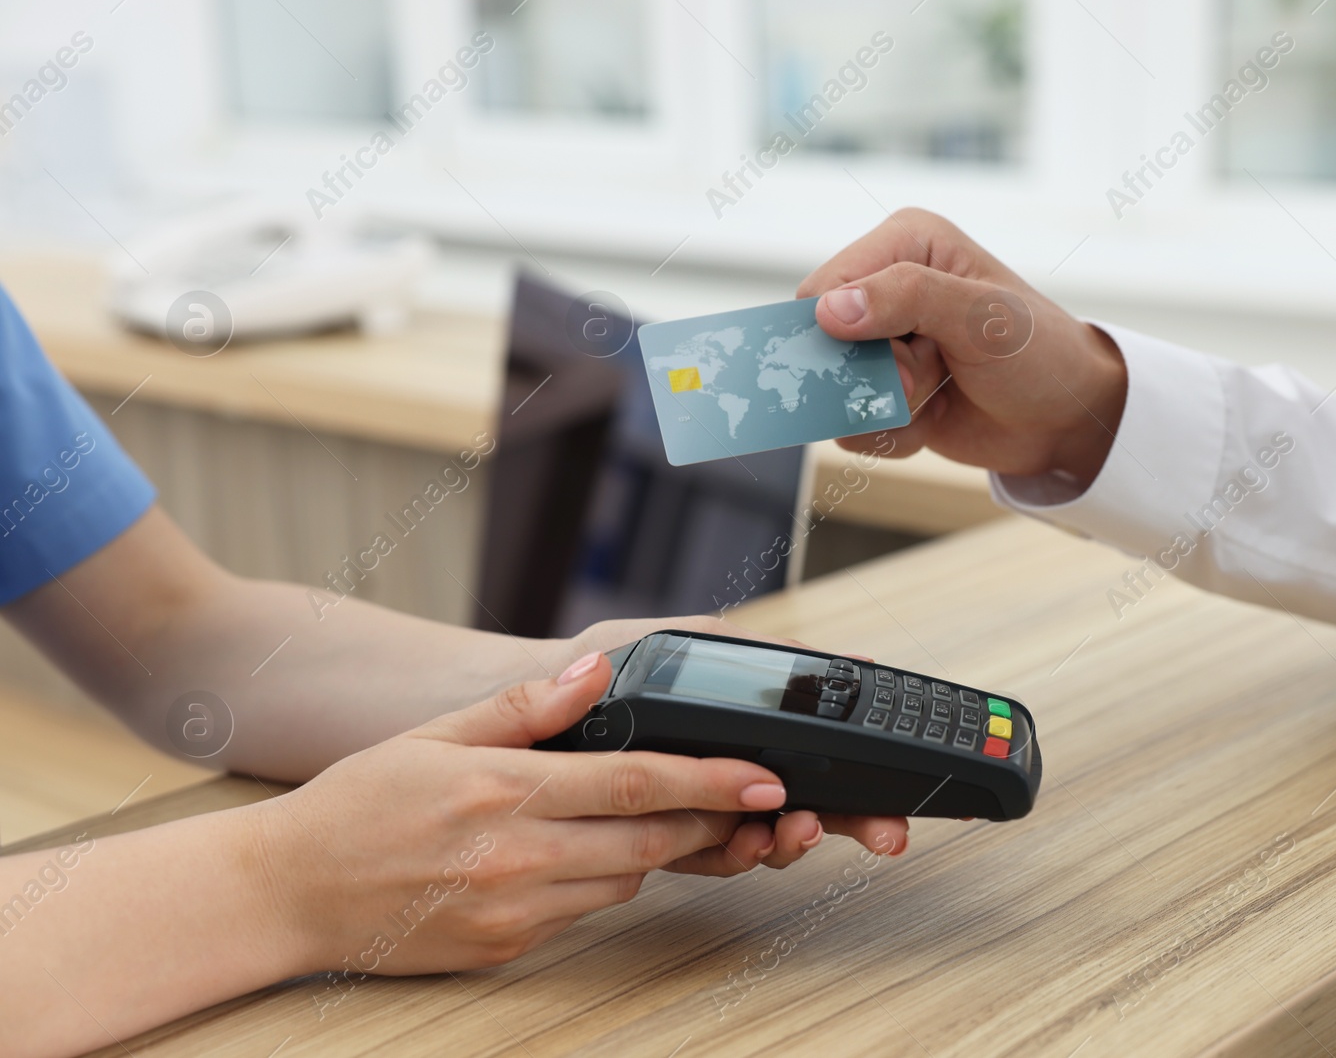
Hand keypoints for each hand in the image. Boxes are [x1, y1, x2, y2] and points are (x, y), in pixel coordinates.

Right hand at [257, 652, 843, 975]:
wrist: (287, 894)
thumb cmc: (358, 805)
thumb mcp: (436, 734)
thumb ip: (525, 707)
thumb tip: (596, 672)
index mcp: (506, 792)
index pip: (637, 783)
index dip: (712, 781)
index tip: (764, 777)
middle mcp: (518, 858)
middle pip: (650, 839)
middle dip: (707, 821)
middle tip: (744, 799)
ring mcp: (515, 911)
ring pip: (624, 878)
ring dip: (651, 847)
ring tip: (655, 815)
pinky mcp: (507, 948)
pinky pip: (583, 912)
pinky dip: (599, 880)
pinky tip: (579, 853)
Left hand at [568, 614, 910, 867]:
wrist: (518, 695)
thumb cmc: (602, 660)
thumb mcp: (690, 640)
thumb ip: (758, 651)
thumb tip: (842, 658)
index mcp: (738, 737)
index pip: (813, 770)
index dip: (857, 795)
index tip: (889, 805)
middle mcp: (722, 779)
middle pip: (802, 812)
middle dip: (848, 826)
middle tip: (882, 834)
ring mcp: (689, 810)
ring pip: (759, 841)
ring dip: (788, 840)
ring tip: (797, 829)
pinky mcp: (649, 835)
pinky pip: (702, 855)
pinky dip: (732, 852)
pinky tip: (748, 841)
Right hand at [798, 208, 1128, 482]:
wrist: (1066, 422)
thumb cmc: (1040, 355)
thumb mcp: (982, 317)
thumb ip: (907, 298)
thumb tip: (829, 309)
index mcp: (905, 244)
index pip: (823, 288)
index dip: (841, 333)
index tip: (897, 356)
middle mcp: (886, 287)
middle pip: (821, 344)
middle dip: (873, 375)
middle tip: (926, 381)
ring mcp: (882, 343)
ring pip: (832, 391)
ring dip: (885, 408)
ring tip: (936, 395)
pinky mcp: (881, 390)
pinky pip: (850, 425)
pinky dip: (891, 434)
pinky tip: (932, 419)